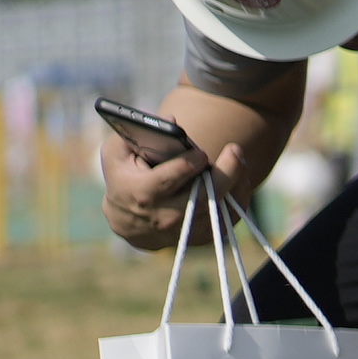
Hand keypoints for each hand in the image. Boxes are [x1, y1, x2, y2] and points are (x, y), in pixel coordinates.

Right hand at [101, 135, 242, 251]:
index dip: (187, 164)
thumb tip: (170, 120)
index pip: (167, 180)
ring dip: (237, 182)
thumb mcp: (117, 154)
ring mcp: (185, 230)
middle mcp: (164, 216)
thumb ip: (136, 133)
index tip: (200, 153)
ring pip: (221, 208)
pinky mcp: (201, 238)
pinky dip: (239, 197)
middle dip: (225, 172)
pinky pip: (228, 219)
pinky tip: (239, 178)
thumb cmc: (125, 178)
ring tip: (238, 159)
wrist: (130, 222)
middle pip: (202, 197)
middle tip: (235, 149)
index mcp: (142, 193)